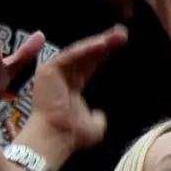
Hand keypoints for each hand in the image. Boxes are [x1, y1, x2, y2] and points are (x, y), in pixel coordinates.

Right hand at [25, 26, 126, 153]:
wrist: (57, 138)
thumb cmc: (71, 135)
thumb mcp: (93, 127)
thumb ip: (98, 119)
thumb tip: (101, 116)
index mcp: (70, 87)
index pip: (89, 65)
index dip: (104, 53)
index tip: (121, 43)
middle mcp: (61, 77)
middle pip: (85, 55)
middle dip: (104, 42)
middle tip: (122, 32)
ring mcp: (53, 72)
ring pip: (79, 52)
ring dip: (98, 42)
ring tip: (117, 35)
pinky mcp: (48, 70)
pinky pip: (70, 55)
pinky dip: (86, 48)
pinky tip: (102, 43)